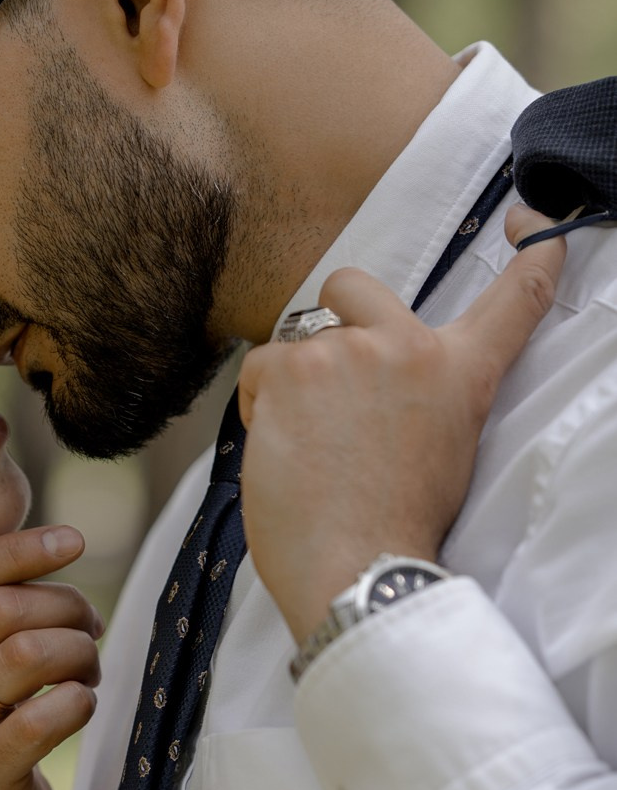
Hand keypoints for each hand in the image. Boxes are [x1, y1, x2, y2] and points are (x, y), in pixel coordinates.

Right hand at [0, 525, 102, 789]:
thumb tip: (51, 540)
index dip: (20, 549)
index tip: (72, 541)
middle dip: (62, 605)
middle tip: (90, 624)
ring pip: (26, 655)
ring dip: (77, 651)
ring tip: (87, 665)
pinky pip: (45, 716)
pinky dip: (78, 700)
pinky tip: (79, 704)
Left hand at [237, 203, 566, 642]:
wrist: (357, 566)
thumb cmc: (395, 526)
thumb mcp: (444, 450)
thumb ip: (422, 396)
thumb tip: (379, 383)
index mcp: (461, 372)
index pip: (515, 299)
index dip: (533, 252)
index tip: (531, 223)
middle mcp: (408, 347)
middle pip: (354, 284)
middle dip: (331, 318)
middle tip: (331, 383)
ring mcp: (346, 352)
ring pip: (295, 341)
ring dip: (290, 386)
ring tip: (310, 449)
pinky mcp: (289, 369)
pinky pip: (258, 369)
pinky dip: (258, 406)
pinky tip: (281, 451)